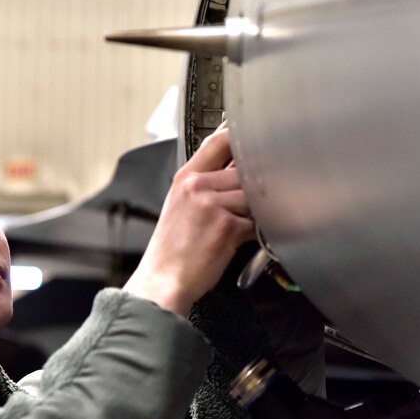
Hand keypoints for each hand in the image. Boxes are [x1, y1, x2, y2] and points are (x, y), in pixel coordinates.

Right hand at [123, 127, 254, 316]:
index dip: (239, 137)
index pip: (217, 142)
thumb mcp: (179, 205)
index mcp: (185, 178)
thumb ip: (204, 184)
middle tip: (249, 204)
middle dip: (253, 187)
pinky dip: (257, 232)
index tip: (253, 140)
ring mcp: (212, 206)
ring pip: (254, 196)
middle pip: (244, 170)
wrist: (162, 281)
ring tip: (244, 225)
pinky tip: (245, 240)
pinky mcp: (227, 227)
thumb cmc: (172, 249)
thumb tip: (234, 170)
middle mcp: (198, 187)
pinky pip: (256, 222)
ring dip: (256, 211)